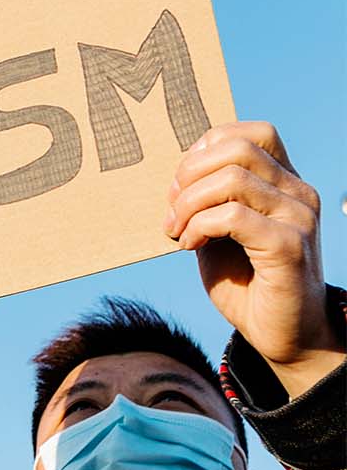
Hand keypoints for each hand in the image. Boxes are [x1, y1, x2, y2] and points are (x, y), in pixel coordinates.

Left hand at [167, 121, 343, 397]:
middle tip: (171, 211)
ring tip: (177, 231)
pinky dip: (199, 227)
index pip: (252, 134)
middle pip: (237, 149)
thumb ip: (206, 203)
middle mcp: (298, 193)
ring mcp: (298, 217)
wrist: (283, 335)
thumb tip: (175, 180)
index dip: (206, 149)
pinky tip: (190, 247)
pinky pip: (233, 216)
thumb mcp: (218, 234)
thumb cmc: (246, 284)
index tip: (181, 185)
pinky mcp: (288, 246)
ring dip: (189, 204)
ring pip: (231, 179)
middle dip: (189, 175)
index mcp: (285, 183)